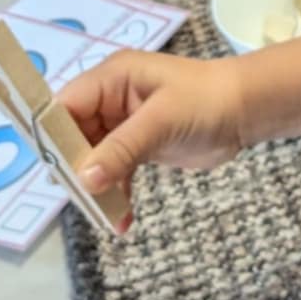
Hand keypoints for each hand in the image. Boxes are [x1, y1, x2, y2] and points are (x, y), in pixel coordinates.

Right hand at [55, 50, 247, 231]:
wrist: (247, 110)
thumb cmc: (205, 101)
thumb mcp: (161, 121)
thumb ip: (121, 149)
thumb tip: (83, 179)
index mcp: (111, 79)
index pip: (65, 106)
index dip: (54, 136)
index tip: (54, 171)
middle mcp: (111, 100)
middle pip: (75, 135)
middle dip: (76, 169)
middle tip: (82, 200)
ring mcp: (124, 124)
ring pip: (94, 158)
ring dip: (97, 187)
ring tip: (103, 215)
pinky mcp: (140, 145)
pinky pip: (116, 170)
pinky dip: (117, 194)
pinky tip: (123, 220)